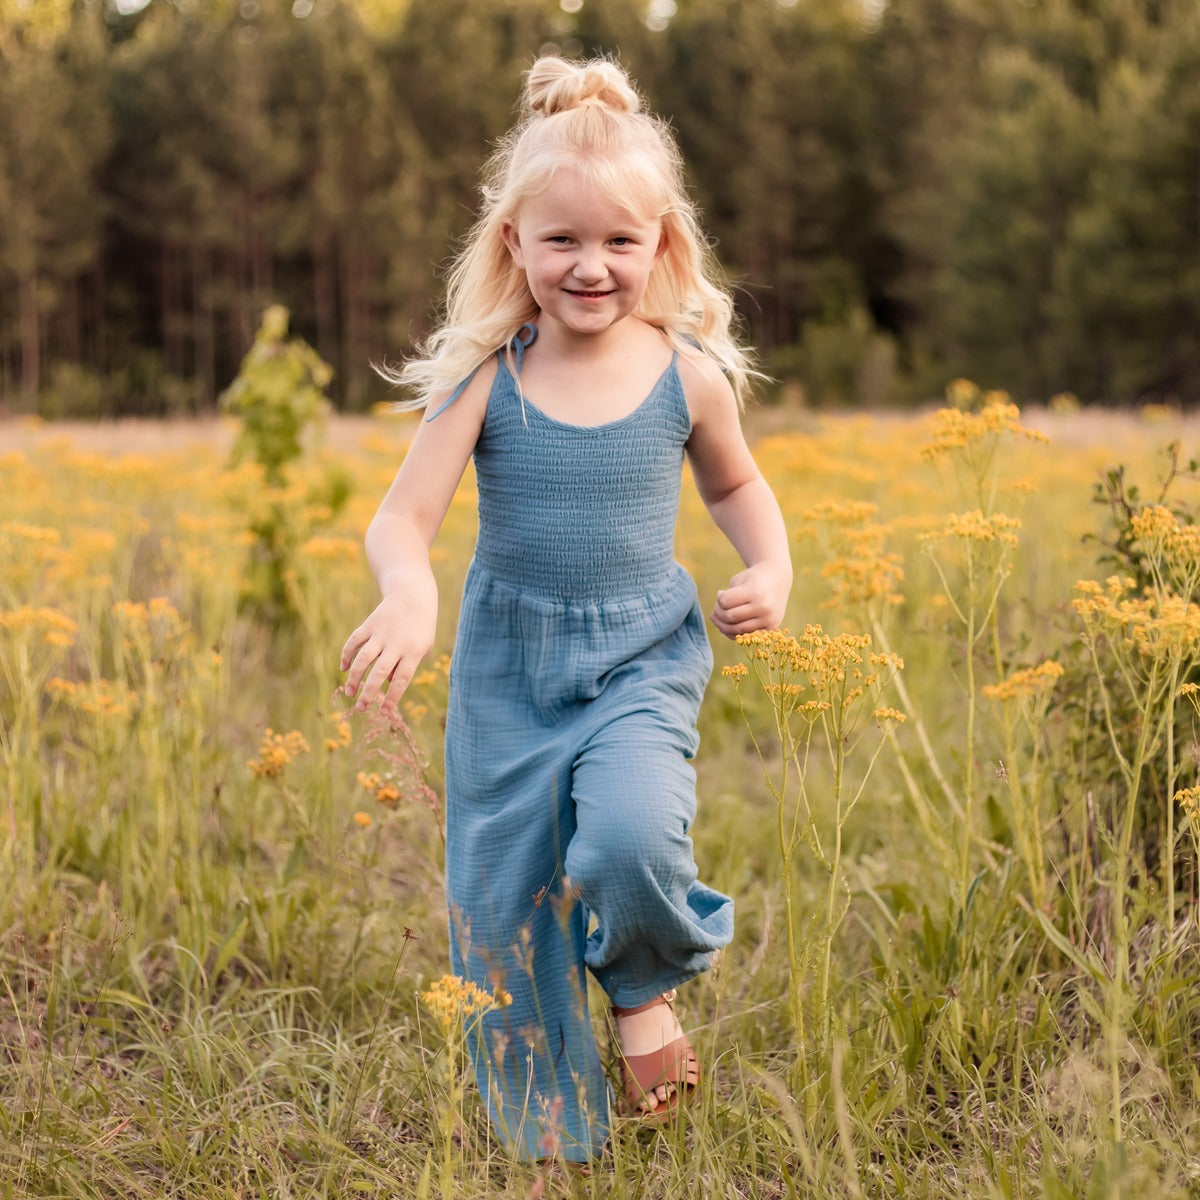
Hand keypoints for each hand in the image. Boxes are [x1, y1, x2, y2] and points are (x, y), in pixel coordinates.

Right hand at [340, 591, 434, 713]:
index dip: (392, 698)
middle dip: (369, 692)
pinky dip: (346, 654)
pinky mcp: (369, 624)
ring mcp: (381, 633)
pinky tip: (343, 668)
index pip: (402, 680)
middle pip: (380, 672)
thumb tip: (386, 684)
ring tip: (350, 693)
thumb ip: (406, 667)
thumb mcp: (422, 648)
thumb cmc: (420, 628)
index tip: (384, 712)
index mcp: (413, 652)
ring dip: (354, 677)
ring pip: (363, 659)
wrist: (413, 595)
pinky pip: (354, 641)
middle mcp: (396, 644)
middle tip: (361, 708)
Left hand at [710, 562, 790, 638]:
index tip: (721, 592)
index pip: (725, 602)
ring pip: (736, 630)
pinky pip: (746, 636)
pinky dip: (734, 633)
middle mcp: (764, 607)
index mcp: (755, 592)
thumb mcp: (738, 581)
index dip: (719, 598)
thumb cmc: (753, 580)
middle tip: (719, 606)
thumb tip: (713, 619)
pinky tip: (729, 624)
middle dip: (719, 613)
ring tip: (722, 617)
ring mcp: (769, 620)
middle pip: (730, 617)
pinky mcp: (771, 628)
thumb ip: (725, 599)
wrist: (778, 579)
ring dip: (724, 625)